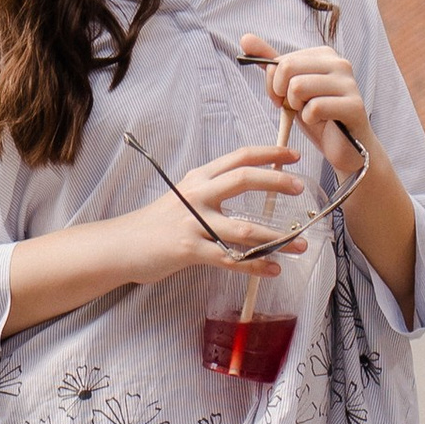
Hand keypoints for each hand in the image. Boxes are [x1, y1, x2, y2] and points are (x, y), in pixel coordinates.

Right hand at [126, 138, 309, 284]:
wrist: (123, 245)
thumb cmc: (157, 222)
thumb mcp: (184, 195)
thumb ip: (212, 190)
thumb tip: (247, 187)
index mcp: (199, 178)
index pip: (238, 157)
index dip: (268, 154)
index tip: (294, 155)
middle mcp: (198, 194)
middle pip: (243, 180)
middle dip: (276, 183)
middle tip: (301, 188)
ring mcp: (194, 222)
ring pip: (244, 228)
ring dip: (277, 238)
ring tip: (301, 245)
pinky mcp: (190, 250)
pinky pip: (230, 259)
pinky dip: (255, 266)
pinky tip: (273, 269)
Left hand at [239, 31, 372, 175]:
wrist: (344, 146)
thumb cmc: (317, 115)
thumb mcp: (289, 87)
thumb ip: (270, 63)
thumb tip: (245, 38)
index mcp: (324, 54)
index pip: (282, 60)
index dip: (274, 84)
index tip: (283, 97)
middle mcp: (340, 63)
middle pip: (287, 68)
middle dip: (282, 93)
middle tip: (292, 107)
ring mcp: (349, 83)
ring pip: (298, 87)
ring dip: (297, 107)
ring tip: (310, 113)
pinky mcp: (354, 105)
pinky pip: (314, 108)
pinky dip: (310, 120)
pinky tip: (322, 122)